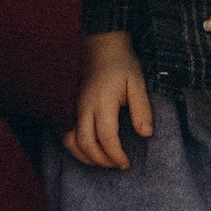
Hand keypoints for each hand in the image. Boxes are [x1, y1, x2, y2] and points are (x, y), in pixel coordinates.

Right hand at [65, 33, 153, 167]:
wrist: (100, 46)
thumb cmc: (121, 64)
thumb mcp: (137, 83)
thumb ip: (142, 109)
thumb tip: (146, 133)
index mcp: (102, 102)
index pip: (106, 138)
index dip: (116, 155)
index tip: (126, 163)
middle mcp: (83, 107)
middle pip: (86, 144)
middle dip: (101, 160)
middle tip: (116, 165)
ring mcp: (72, 107)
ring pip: (71, 141)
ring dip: (85, 157)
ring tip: (102, 161)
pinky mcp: (67, 107)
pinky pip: (64, 133)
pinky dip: (74, 147)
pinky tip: (86, 151)